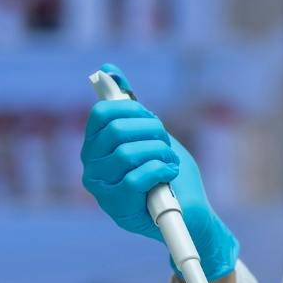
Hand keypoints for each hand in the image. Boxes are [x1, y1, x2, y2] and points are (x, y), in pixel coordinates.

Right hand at [80, 63, 237, 279]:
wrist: (190, 214)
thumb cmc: (168, 173)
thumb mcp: (150, 134)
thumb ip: (129, 105)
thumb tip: (107, 68)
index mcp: (95, 148)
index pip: (102, 114)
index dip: (133, 110)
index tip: (153, 121)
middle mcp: (91, 168)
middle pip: (116, 130)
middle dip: (151, 132)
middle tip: (166, 145)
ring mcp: (102, 190)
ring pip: (127, 153)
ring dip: (159, 153)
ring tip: (170, 163)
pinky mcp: (118, 208)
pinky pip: (136, 178)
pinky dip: (160, 171)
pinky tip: (169, 175)